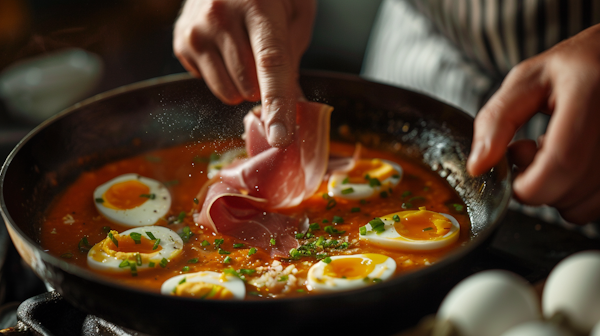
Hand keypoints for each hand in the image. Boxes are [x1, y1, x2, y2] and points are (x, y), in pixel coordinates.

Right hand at [173, 0, 315, 146]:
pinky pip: (209, 84)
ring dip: (244, 85)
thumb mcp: (295, 13)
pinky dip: (223, 75)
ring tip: (244, 50)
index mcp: (259, 4)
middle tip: (265, 57)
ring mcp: (196, 29)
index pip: (271, 63)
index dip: (278, 104)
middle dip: (265, 86)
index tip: (281, 138)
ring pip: (228, 92)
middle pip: (250, 85)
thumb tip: (297, 107)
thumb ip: (293, 59)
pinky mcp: (181, 42)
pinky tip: (224, 46)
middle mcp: (221, 15)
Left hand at [467, 24, 599, 223]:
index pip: (562, 162)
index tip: (510, 174)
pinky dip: (575, 195)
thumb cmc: (572, 67)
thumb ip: (497, 120)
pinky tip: (571, 162)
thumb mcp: (527, 80)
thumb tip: (478, 167)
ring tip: (554, 152)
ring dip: (555, 192)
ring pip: (583, 206)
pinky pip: (596, 206)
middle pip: (570, 190)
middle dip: (534, 186)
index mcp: (590, 93)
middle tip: (528, 152)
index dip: (527, 183)